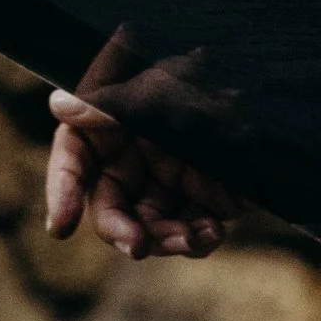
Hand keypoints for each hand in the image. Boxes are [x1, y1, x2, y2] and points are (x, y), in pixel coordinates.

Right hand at [44, 34, 241, 259]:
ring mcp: (165, 183)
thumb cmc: (201, 75)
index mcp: (108, 134)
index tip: (60, 226)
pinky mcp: (200, 198)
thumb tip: (60, 105)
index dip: (63, 194)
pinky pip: (191, 227)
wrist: (259, 81)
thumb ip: (115, 103)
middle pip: (112, 212)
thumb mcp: (160, 86)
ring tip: (196, 238)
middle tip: (140, 246)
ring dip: (169, 241)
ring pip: (152, 229)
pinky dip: (200, 235)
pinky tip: (213, 231)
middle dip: (124, 234)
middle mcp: (131, 164)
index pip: (71, 166)